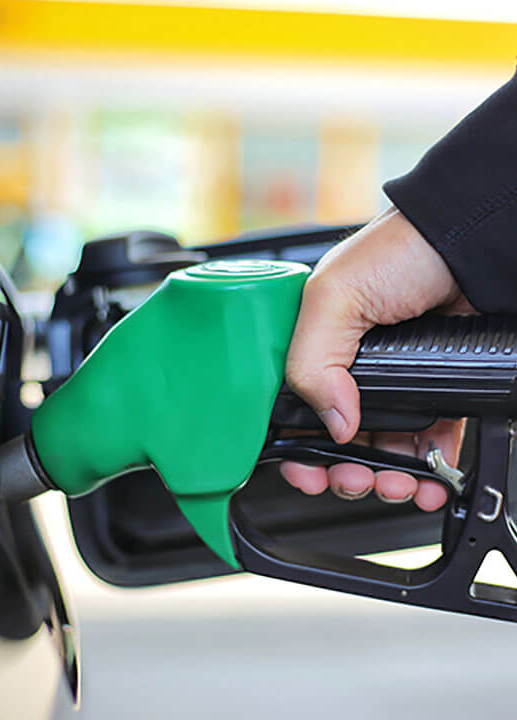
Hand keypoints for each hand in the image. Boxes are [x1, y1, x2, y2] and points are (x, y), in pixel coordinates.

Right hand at [281, 207, 470, 510]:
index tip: (308, 473)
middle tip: (355, 479)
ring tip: (400, 485)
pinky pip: (429, 441)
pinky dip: (429, 468)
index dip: (296, 449)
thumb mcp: (334, 297)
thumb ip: (312, 362)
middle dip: (344, 471)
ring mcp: (394, 381)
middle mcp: (350, 368)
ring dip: (387, 478)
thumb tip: (331, 423)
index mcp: (315, 348)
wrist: (473, 238)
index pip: (292, 411)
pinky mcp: (436, 387)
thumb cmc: (401, 248)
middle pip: (337, 439)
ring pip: (381, 448)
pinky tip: (431, 480)